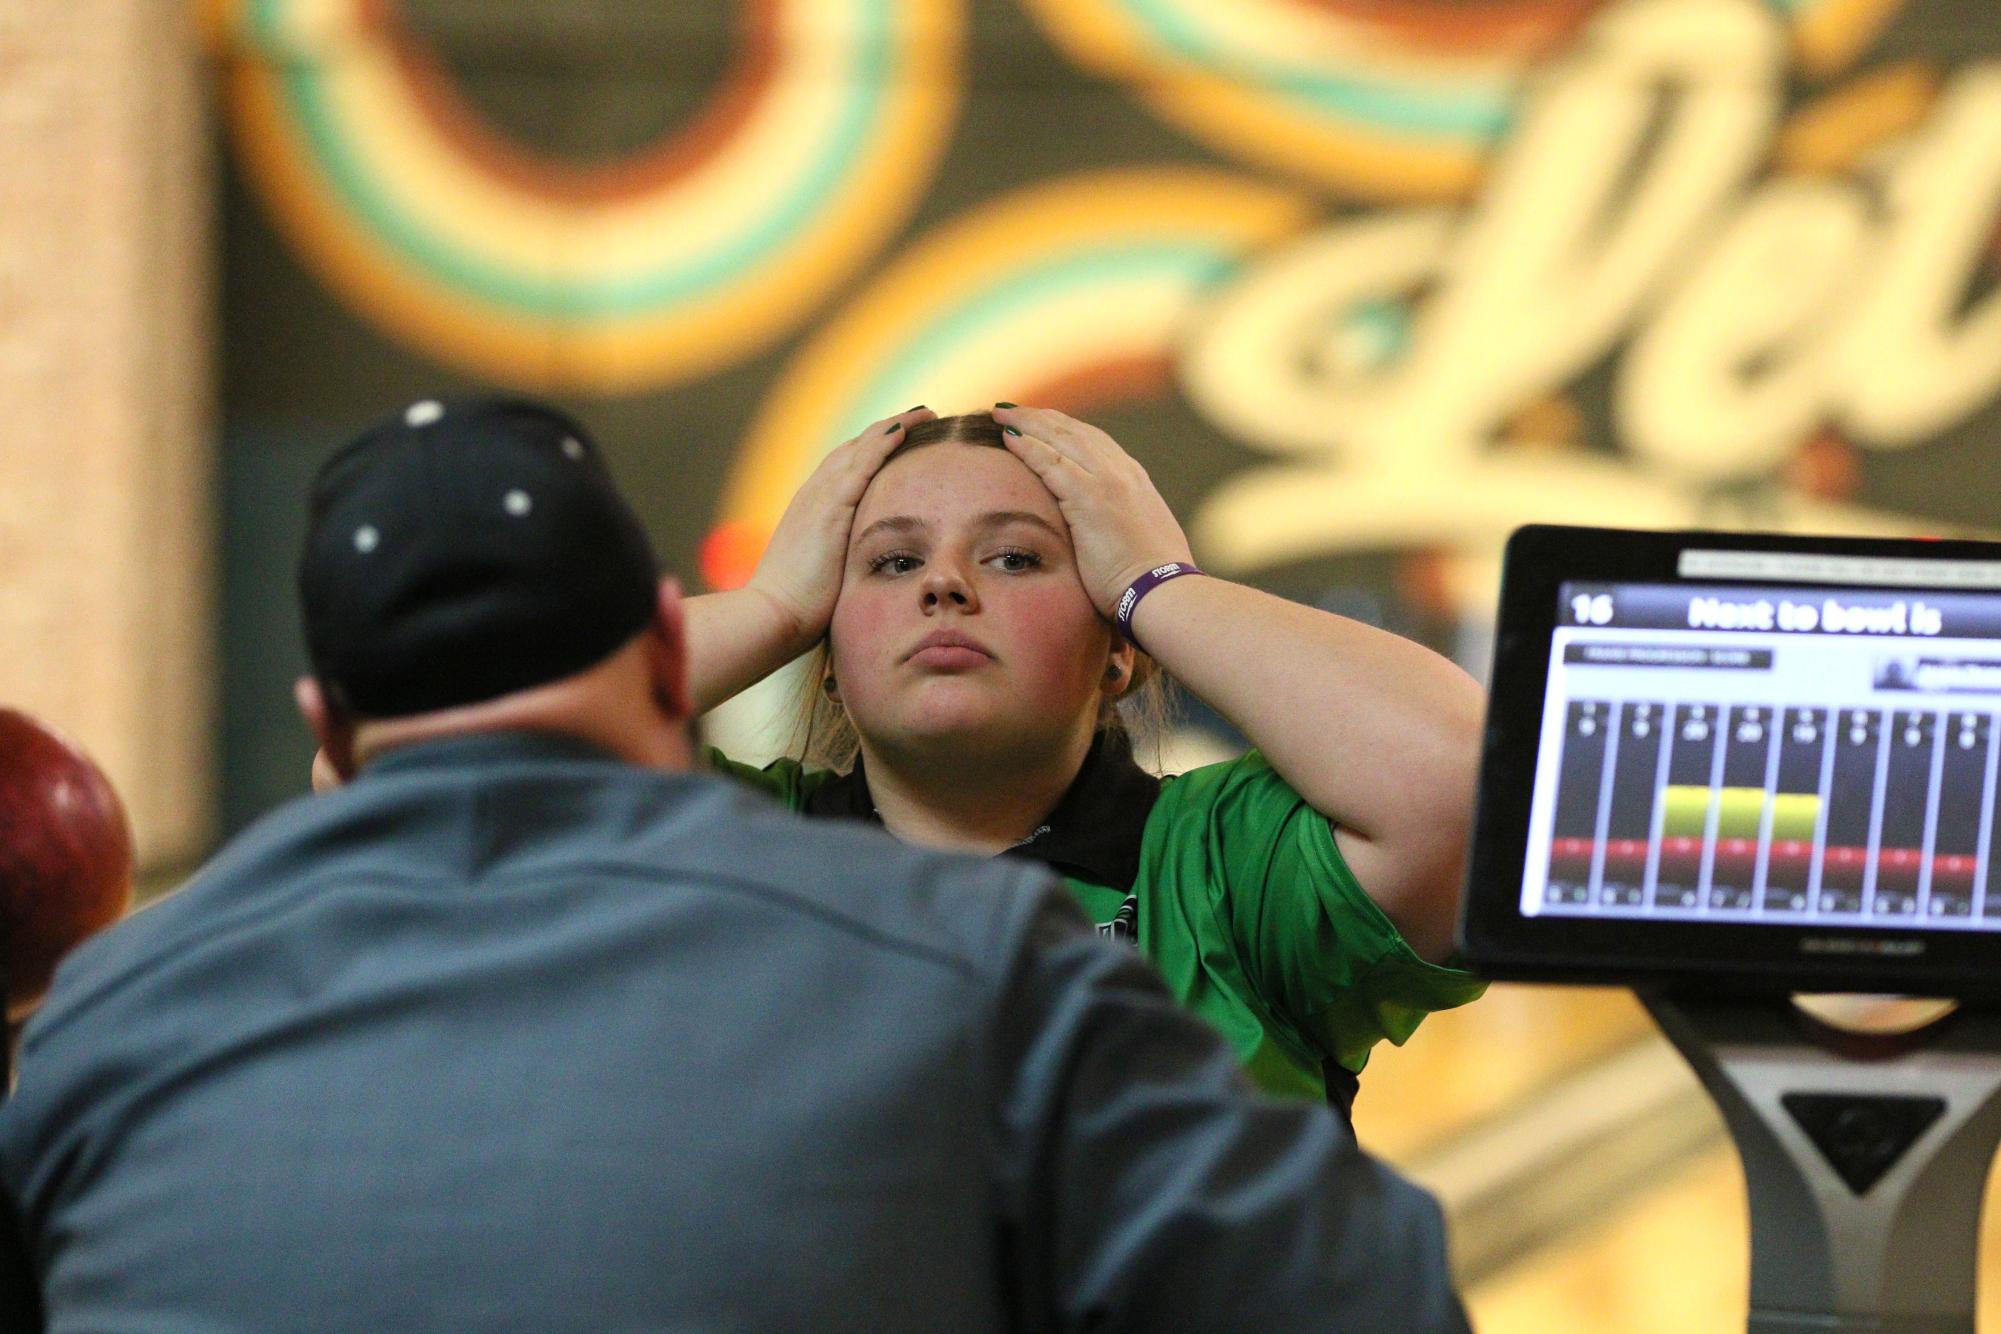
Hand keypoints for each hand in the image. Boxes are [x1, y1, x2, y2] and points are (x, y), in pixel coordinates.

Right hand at [745, 405, 935, 644]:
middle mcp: (813, 495)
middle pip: (854, 449)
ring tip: (923, 413)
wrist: (771, 614)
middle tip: (919, 416)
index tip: (899, 441)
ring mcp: (820, 497)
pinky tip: (906, 429)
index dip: (872, 452)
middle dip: (886, 430)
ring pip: (861, 447)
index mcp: (811, 511)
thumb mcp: (820, 578)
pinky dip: (883, 443)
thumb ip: (837, 566)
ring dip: (893, 427)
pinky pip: (862, 464)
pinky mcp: (831, 507)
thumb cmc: (795, 609)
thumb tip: (853, 577)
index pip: (844, 470)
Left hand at [991, 405, 1194, 619]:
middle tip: (1013, 411)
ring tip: (1001, 415)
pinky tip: (1008, 438)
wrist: (1163, 592)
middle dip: (1041, 417)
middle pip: (1074, 431)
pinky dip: (1028, 447)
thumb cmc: (1153, 583)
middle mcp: (1122, 472)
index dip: (1063, 430)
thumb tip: (1113, 536)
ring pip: (1060, 438)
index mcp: (1135, 481)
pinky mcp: (1089, 497)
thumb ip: (1124, 527)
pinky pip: (1050, 463)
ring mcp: (1107, 481)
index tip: (1042, 424)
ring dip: (1028, 423)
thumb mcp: (1141, 543)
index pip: (1094, 442)